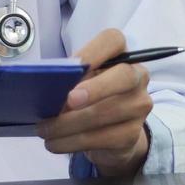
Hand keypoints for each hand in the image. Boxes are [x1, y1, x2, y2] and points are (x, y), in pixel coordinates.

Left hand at [36, 29, 152, 176]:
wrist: (113, 134)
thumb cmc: (92, 97)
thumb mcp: (82, 82)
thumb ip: (70, 78)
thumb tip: (50, 88)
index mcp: (122, 55)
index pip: (113, 41)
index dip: (92, 52)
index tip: (72, 65)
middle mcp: (138, 76)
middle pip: (123, 76)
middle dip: (95, 89)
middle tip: (68, 101)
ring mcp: (139, 106)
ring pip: (105, 113)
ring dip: (69, 124)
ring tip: (44, 130)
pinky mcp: (133, 134)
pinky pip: (101, 138)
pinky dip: (72, 142)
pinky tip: (55, 143)